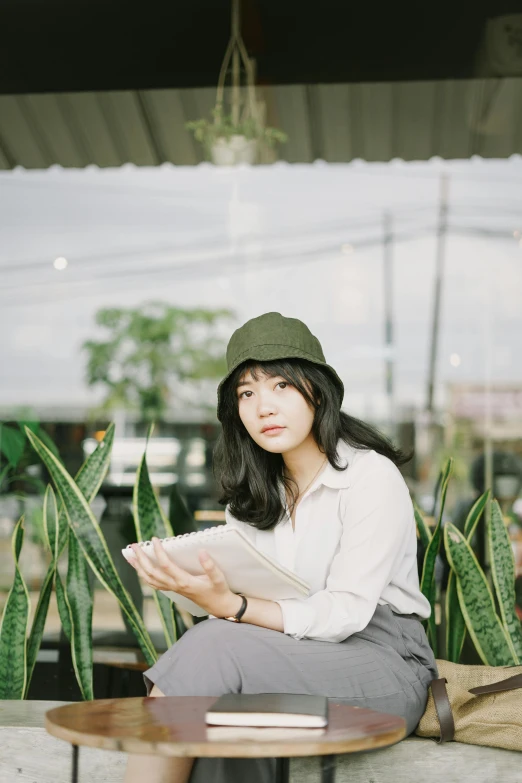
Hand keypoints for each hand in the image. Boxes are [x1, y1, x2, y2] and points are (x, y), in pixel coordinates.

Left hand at [127, 538, 242, 617]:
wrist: (218, 606)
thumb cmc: (218, 591)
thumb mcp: (219, 578)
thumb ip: (210, 566)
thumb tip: (201, 551)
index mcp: (185, 581)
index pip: (166, 565)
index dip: (158, 552)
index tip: (154, 540)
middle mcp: (175, 586)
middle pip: (152, 572)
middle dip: (141, 558)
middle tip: (134, 546)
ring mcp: (173, 589)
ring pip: (150, 579)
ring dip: (139, 567)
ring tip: (130, 556)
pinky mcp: (173, 589)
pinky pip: (154, 584)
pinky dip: (144, 576)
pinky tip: (140, 569)